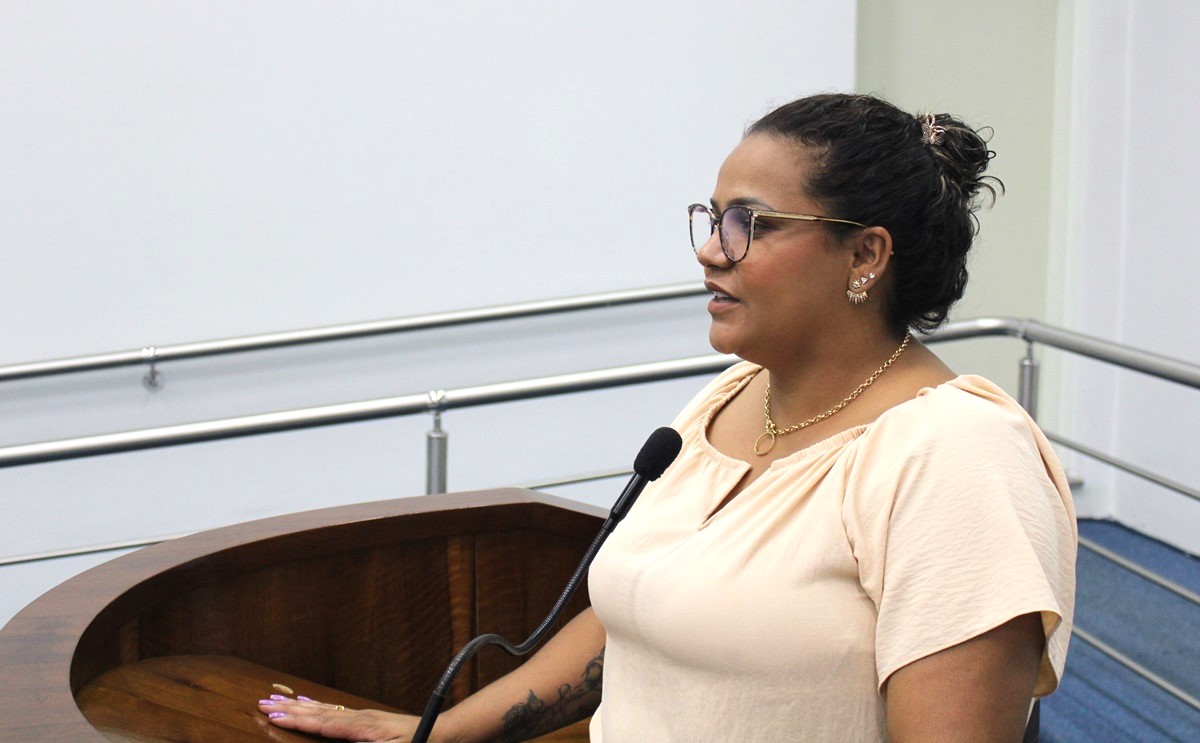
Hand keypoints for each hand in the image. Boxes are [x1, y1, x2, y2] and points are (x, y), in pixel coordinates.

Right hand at [258, 694, 428, 742]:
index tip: (273, 715)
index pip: (324, 723)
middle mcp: (359, 719)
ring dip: (298, 706)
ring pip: (323, 710)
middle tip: (261, 703)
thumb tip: (333, 734)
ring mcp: (362, 717)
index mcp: (363, 728)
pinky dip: (316, 706)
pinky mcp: (366, 720)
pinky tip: (307, 703)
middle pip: (318, 713)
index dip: (298, 720)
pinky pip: (334, 712)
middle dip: (289, 709)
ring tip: (275, 699)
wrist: (442, 733)